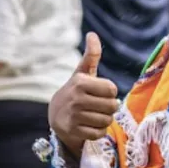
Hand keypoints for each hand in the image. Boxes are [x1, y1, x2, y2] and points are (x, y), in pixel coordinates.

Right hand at [48, 33, 118, 155]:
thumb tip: (92, 34)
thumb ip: (91, 55)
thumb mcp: (82, 73)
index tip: (100, 92)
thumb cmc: (76, 91)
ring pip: (107, 121)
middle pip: (112, 106)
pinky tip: (89, 125)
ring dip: (104, 119)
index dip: (110, 92)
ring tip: (94, 115)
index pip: (112, 89)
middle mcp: (76, 99)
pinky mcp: (74, 131)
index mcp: (80, 82)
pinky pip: (99, 133)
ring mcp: (74, 116)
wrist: (56, 115)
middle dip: (109, 107)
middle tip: (99, 105)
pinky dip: (98, 131)